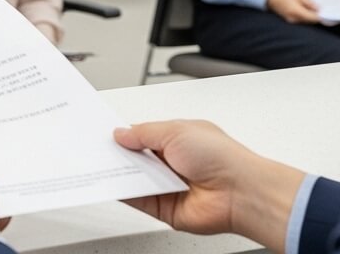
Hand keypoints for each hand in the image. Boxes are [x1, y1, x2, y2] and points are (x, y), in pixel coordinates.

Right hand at [113, 120, 304, 250]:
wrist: (239, 192)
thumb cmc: (222, 157)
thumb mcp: (175, 130)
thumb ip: (143, 133)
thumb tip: (122, 133)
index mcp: (178, 139)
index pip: (143, 135)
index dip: (125, 134)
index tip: (106, 133)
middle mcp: (173, 162)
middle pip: (136, 158)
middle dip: (120, 153)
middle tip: (100, 149)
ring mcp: (168, 185)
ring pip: (134, 178)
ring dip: (120, 173)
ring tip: (102, 164)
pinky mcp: (164, 208)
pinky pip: (137, 199)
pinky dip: (124, 192)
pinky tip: (112, 184)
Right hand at [266, 0, 319, 23]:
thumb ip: (309, 3)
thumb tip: (319, 9)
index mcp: (296, 12)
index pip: (313, 18)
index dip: (321, 16)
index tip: (327, 12)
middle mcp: (294, 19)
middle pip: (310, 21)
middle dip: (317, 16)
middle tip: (323, 10)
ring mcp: (292, 21)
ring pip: (306, 22)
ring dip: (311, 17)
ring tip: (315, 9)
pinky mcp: (290, 21)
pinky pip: (301, 21)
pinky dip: (306, 17)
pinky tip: (308, 11)